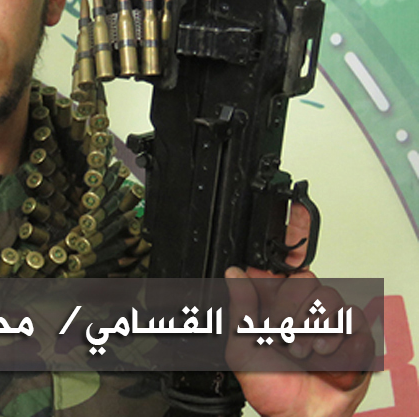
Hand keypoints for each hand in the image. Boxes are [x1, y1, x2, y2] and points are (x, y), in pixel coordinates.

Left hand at [226, 202, 372, 416]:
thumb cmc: (269, 385)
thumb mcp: (241, 345)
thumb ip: (240, 308)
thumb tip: (233, 273)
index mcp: (276, 303)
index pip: (287, 261)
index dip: (293, 233)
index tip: (295, 206)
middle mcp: (304, 307)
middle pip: (305, 282)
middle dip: (290, 312)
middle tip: (282, 337)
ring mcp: (331, 320)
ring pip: (329, 301)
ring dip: (312, 332)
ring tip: (302, 353)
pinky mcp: (357, 337)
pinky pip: (353, 326)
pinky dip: (336, 346)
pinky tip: (325, 358)